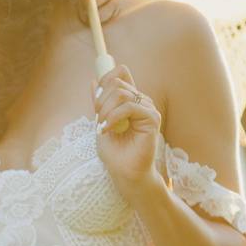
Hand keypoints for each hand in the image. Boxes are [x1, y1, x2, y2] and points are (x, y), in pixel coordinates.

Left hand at [92, 64, 162, 204]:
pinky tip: (107, 130)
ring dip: (105, 111)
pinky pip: (129, 107)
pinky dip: (113, 118)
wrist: (124, 172)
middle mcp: (140, 101)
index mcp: (129, 100)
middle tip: (97, 120)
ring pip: (121, 94)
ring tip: (102, 127)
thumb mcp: (101, 122)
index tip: (95, 102)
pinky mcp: (152, 118)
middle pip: (117, 83)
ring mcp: (147, 108)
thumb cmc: (115, 152)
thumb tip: (93, 81)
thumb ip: (99, 102)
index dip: (104, 80)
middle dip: (100, 100)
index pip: (120, 73)